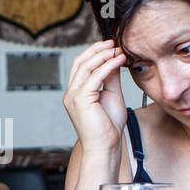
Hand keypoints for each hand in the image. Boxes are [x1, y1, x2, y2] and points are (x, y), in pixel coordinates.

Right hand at [62, 39, 128, 155]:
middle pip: (80, 62)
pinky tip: (119, 60)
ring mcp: (73, 96)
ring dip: (103, 55)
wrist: (105, 147)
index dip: (95, 53)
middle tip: (114, 42)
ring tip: (118, 49)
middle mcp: (70, 93)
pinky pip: (95, 76)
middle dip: (97, 50)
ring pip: (86, 67)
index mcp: (75, 93)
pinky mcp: (81, 99)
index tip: (111, 46)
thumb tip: (114, 60)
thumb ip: (110, 78)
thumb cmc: (109, 127)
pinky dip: (108, 66)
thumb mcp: (111, 95)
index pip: (81, 66)